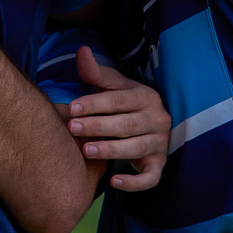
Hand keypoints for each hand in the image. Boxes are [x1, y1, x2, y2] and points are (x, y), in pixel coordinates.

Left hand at [66, 47, 170, 190]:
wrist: (149, 127)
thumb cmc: (124, 104)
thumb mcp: (113, 87)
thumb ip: (96, 72)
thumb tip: (81, 50)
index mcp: (146, 97)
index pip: (119, 100)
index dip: (95, 103)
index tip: (71, 108)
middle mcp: (157, 119)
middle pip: (127, 124)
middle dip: (99, 126)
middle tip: (72, 127)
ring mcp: (160, 144)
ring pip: (137, 148)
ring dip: (111, 150)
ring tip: (86, 150)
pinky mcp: (158, 165)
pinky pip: (150, 177)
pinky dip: (134, 182)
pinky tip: (113, 181)